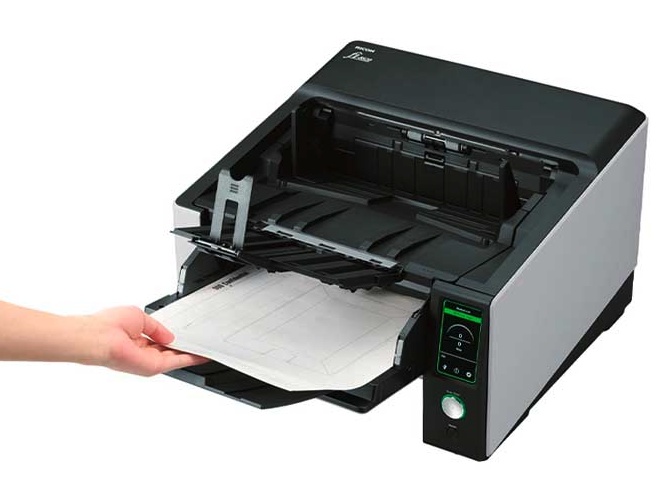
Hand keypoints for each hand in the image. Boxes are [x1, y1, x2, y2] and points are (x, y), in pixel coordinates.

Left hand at [84, 306, 207, 375]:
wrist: (98, 337)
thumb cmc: (109, 325)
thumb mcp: (139, 317)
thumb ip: (157, 328)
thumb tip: (170, 338)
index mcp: (136, 339)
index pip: (159, 341)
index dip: (173, 339)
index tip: (185, 338)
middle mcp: (142, 353)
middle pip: (169, 352)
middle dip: (185, 349)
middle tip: (201, 346)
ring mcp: (147, 362)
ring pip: (175, 359)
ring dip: (191, 356)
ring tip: (206, 352)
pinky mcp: (152, 367)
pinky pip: (176, 363)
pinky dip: (190, 360)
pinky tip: (201, 357)